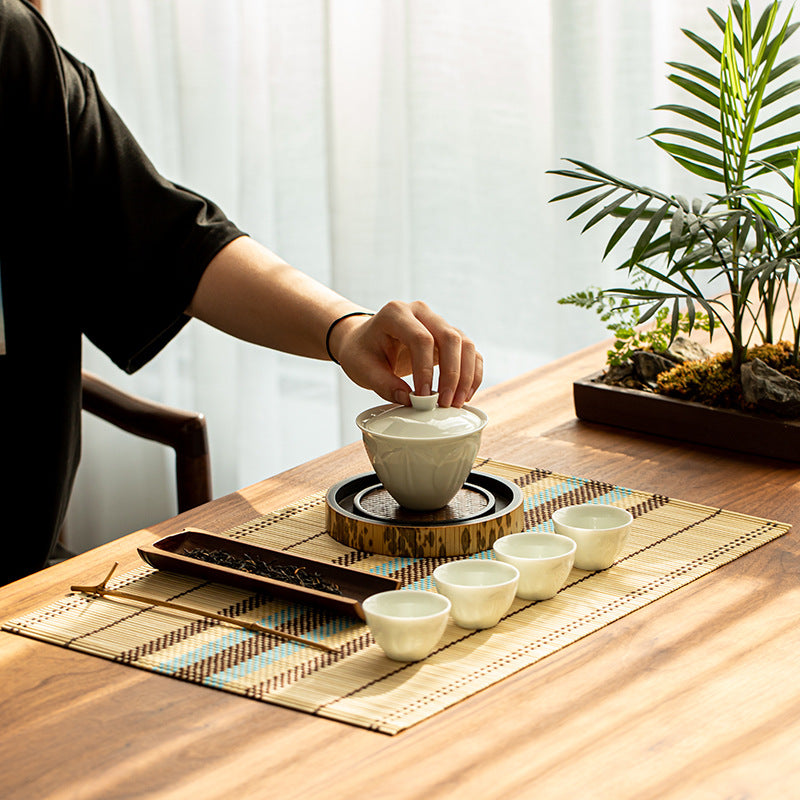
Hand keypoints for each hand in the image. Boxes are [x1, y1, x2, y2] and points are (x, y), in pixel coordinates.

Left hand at [329, 300, 482, 406]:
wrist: (365, 342)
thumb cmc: (362, 353)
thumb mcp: (362, 369)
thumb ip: (383, 384)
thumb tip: (410, 401)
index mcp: (395, 313)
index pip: (420, 338)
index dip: (426, 369)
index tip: (423, 397)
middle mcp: (421, 312)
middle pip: (449, 337)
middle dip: (452, 374)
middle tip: (445, 403)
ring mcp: (438, 321)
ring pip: (465, 343)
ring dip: (466, 375)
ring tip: (456, 403)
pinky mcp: (448, 336)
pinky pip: (469, 352)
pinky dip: (472, 373)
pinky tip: (465, 394)